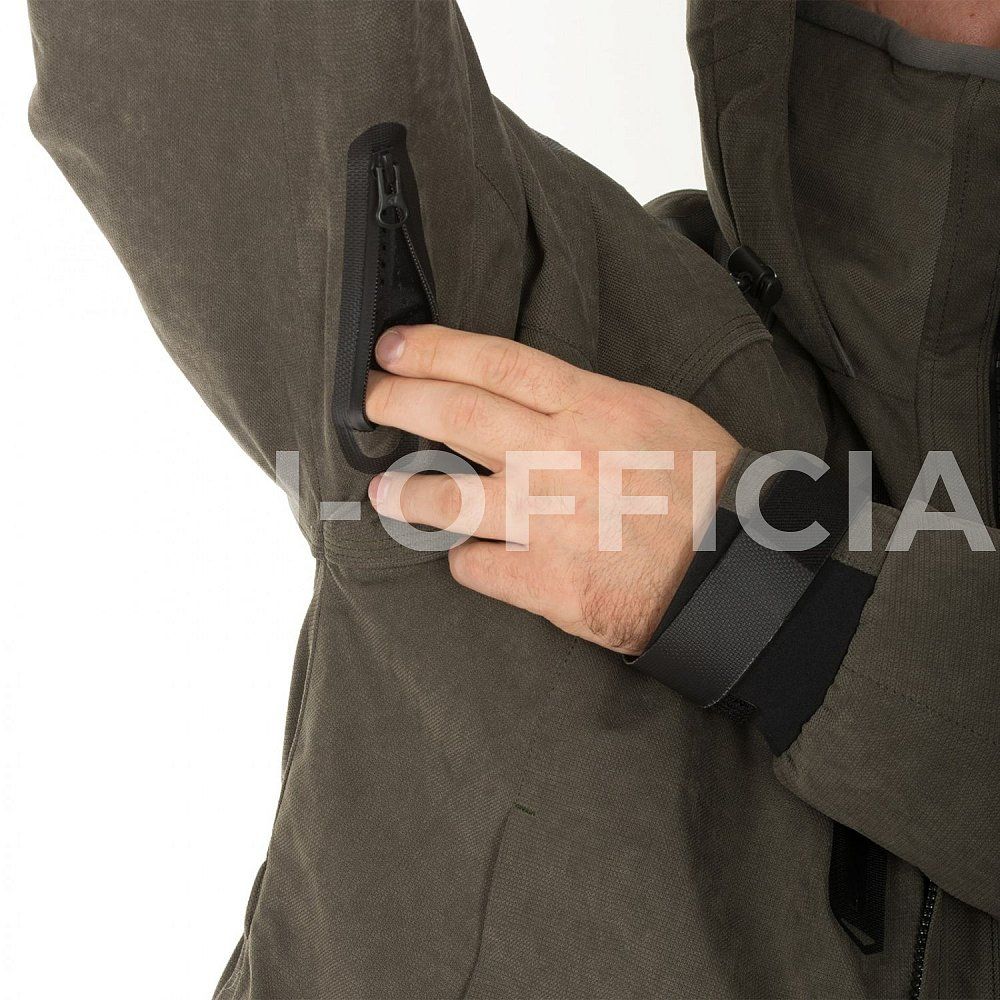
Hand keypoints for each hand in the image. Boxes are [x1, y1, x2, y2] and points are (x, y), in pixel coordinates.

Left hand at [365, 324, 740, 654]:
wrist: (737, 573)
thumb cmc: (708, 489)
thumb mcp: (657, 417)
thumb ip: (591, 406)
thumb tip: (535, 402)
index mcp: (593, 408)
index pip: (496, 364)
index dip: (435, 350)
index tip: (393, 347)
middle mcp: (560, 456)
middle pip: (457, 415)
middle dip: (397, 400)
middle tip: (365, 397)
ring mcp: (547, 520)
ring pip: (447, 497)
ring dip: (406, 491)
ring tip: (383, 491)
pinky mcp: (545, 582)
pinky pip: (478, 568)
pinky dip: (468, 563)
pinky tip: (473, 560)